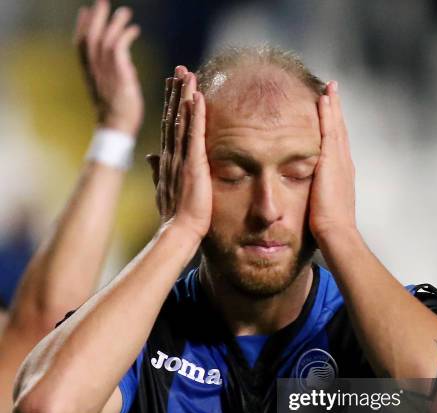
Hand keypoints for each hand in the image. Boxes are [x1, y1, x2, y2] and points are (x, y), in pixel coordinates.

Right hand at [74, 0, 143, 135]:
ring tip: (125, 11)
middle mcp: (94, 68)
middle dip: (96, 17)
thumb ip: (112, 75)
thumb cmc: (117, 115)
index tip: (84, 13)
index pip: (81, 45)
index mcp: (89, 73)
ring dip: (115, 22)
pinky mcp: (118, 71)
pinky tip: (135, 30)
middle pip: (90, 34)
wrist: (117, 127)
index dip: (81, 27)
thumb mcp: (110, 92)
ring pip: (106, 36)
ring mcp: (105, 69)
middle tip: (102, 2)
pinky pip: (120, 45)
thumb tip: (125, 65)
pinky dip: (126, 35)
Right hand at [147, 69, 211, 238]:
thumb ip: (157, 171)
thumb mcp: (164, 189)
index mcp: (167, 161)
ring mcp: (180, 158)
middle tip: (180, 70)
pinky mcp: (193, 164)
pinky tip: (198, 96)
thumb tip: (150, 156)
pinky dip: (196, 114)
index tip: (173, 86)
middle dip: (176, 92)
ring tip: (188, 74)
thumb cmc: (175, 215)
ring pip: (182, 120)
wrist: (179, 230)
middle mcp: (171, 155)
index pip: (169, 127)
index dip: (171, 105)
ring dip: (185, 96)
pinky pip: (194, 133)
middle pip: (173, 117)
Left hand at [309, 81, 356, 241]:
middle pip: (340, 131)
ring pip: (337, 127)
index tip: (331, 114)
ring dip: (333, 106)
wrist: (336, 232)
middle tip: (333, 91)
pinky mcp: (332, 161)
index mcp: (342, 176)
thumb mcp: (322, 209)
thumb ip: (317, 198)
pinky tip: (323, 99)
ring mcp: (340, 161)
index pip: (338, 146)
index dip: (335, 129)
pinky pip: (329, 130)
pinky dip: (328, 113)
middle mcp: (344, 165)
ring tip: (329, 88)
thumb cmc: (328, 229)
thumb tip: (309, 200)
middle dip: (337, 112)